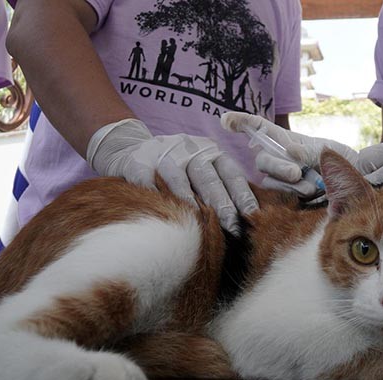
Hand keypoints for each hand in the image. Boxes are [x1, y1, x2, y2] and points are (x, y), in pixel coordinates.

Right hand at [87, 119, 257, 234]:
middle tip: (232, 228)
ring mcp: (163, 155)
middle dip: (222, 204)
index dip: (242, 195)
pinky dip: (156, 197)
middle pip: (208, 178)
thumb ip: (219, 187)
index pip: (231, 174)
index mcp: (210, 153)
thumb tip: (245, 219)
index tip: (252, 215)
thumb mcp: (200, 169)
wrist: (130, 148)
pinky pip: (148, 181)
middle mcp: (190, 150)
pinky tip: (164, 212)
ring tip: (200, 223)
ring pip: (179, 180)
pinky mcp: (138, 163)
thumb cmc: (176, 168)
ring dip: (190, 202)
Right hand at [220, 112, 357, 197]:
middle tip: (296, 172)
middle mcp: (277, 157)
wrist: (353, 183)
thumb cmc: (337, 159)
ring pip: (270, 181)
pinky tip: (311, 193)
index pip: (258, 128)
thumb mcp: (326, 150)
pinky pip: (280, 196)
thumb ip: (308, 150)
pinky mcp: (285, 194)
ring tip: (312, 186)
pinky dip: (294, 194)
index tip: (226, 121)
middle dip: (278, 166)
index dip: (242, 122)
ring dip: (289, 184)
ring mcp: (279, 177)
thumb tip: (290, 150)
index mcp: (283, 140)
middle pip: (263, 160)